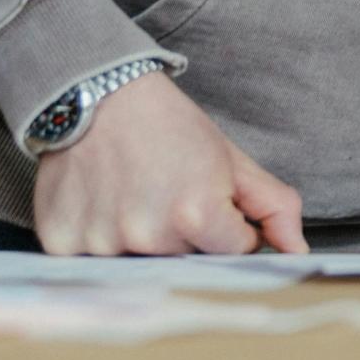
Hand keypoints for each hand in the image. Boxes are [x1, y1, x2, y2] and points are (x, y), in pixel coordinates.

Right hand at [32, 72, 306, 255]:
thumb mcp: (232, 160)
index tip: (206, 196)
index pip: (235, 251)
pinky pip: (91, 264)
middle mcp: (148, 236)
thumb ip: (274, 207)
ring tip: (131, 195)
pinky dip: (100, 240)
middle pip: (187, 261)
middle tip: (166, 191)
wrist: (96, 95)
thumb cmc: (170, 127)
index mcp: (197, 214)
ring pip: (141, 265)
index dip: (227, 224)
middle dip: (187, 235)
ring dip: (142, 241)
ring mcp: (101, 244)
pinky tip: (101, 204)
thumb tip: (298, 251)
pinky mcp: (60, 245)